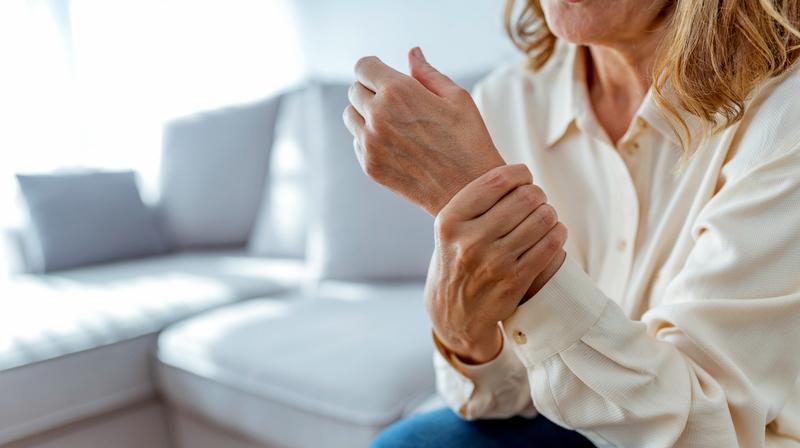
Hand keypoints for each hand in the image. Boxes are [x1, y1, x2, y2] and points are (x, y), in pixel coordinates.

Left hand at [343, 47, 504, 215]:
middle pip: (355, 89)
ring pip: (350, 116)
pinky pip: (357, 141)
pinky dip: (369, 138)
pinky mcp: (369, 165)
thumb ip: (428, 73)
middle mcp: (378, 115)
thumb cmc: (469, 142)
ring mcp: (370, 142)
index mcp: (399, 91)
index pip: (363, 66)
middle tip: (396, 102)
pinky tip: (396, 145)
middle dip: (371, 89)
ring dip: (365, 114)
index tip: (383, 74)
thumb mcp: (457, 98)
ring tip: (394, 123)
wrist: (468, 193)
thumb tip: (412, 53)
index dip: (374, 68)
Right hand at [425, 165, 566, 363]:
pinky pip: (551, 245)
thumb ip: (477, 201)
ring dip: (549, 213)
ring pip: (542, 218)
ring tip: (543, 216)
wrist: (454, 312)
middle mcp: (469, 241)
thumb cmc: (457, 258)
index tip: (524, 178)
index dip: (520, 173)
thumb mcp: (450, 228)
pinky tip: (553, 233)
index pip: (497, 181)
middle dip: (537, 194)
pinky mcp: (515, 281)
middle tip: (535, 200)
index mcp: (450, 221)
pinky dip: (557, 233)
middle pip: (525, 197)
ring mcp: (494, 263)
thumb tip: (519, 175)